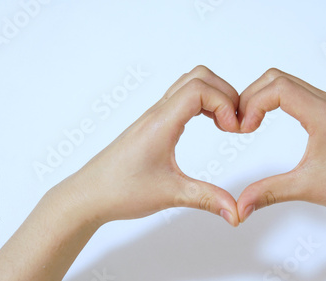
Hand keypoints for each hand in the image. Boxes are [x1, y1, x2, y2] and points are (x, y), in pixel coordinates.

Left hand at [68, 65, 240, 225]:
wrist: (89, 195)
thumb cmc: (120, 190)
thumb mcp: (170, 195)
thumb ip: (207, 199)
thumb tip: (237, 212)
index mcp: (161, 123)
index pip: (199, 89)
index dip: (224, 103)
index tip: (233, 130)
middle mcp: (158, 113)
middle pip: (198, 77)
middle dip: (225, 94)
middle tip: (234, 123)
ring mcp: (155, 116)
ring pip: (190, 83)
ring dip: (214, 96)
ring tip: (224, 124)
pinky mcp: (154, 124)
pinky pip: (182, 98)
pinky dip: (203, 103)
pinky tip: (209, 124)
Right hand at [236, 68, 325, 221]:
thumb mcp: (307, 188)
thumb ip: (269, 192)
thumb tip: (241, 206)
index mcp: (323, 115)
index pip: (278, 88)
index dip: (253, 103)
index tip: (245, 128)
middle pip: (278, 78)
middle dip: (252, 95)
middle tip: (242, 122)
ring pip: (288, 83)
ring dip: (264, 96)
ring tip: (251, 122)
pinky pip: (299, 93)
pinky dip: (277, 100)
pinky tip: (270, 120)